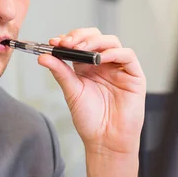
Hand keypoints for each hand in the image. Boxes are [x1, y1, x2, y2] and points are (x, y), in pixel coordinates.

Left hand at [37, 28, 145, 155]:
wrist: (105, 140)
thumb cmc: (90, 120)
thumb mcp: (71, 92)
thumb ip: (60, 72)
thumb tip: (43, 57)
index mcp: (87, 66)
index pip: (79, 42)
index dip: (68, 38)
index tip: (54, 42)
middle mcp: (103, 64)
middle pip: (95, 37)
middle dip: (80, 36)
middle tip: (66, 43)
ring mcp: (119, 68)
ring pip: (111, 42)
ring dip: (94, 41)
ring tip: (80, 48)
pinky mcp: (134, 76)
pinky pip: (127, 55)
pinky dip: (114, 53)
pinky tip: (100, 58)